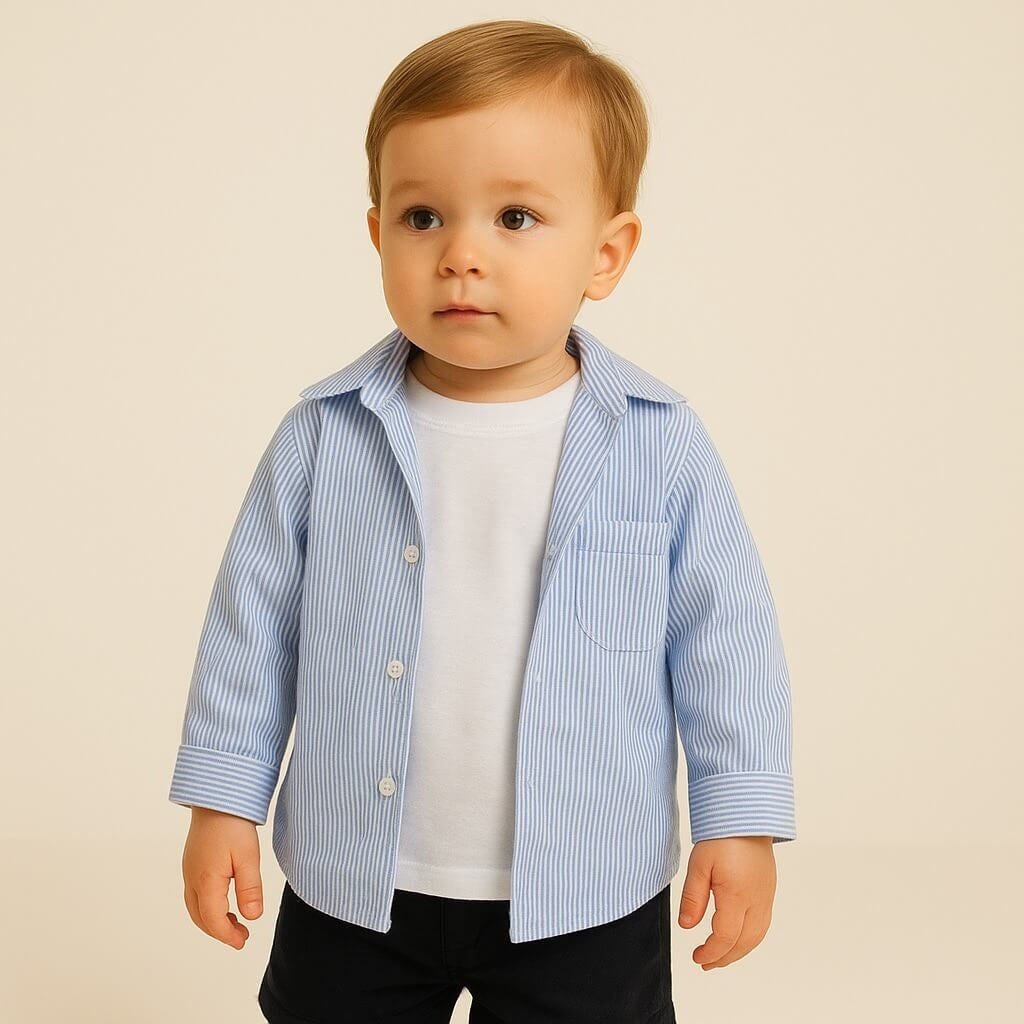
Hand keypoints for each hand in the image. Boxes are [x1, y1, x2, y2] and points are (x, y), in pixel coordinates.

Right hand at [181, 806, 263, 949]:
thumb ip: (250, 888)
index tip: (242, 942)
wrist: (216, 796)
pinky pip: (195, 894)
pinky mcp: (192, 862)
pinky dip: (207, 906)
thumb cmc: (233, 824)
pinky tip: (223, 902)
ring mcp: (189, 870)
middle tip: (240, 937)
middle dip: (219, 931)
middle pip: (201, 917)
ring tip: (234, 923)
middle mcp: (192, 879)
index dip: (227, 935)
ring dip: (212, 920)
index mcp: (206, 881)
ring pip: (195, 907)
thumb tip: (252, 917)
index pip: (213, 920)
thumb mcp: (248, 856)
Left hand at [677, 835, 775, 969]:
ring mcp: (766, 898)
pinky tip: (737, 938)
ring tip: (720, 956)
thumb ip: (693, 897)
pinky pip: (762, 925)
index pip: (725, 937)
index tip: (697, 957)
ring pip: (756, 937)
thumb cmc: (723, 836)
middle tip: (705, 963)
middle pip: (744, 943)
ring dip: (738, 951)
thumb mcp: (699, 864)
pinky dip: (749, 939)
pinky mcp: (768, 892)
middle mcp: (757, 902)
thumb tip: (687, 926)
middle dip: (724, 958)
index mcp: (738, 896)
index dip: (710, 952)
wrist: (748, 817)